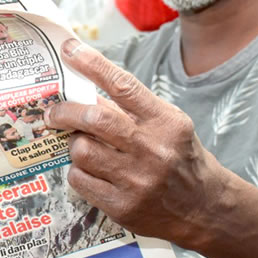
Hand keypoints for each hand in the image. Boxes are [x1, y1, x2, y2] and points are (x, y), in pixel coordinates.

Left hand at [45, 39, 221, 243]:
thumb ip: (131, 109)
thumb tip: (86, 93)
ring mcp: (136, 180)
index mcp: (164, 121)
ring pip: (81, 151)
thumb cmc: (180, 158)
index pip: (124, 85)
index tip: (69, 49)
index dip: (92, 64)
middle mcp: (152, 149)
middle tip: (53, 113)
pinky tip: (91, 171)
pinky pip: (80, 180)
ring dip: (75, 146)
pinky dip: (78, 172)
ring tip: (84, 147)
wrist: (204, 208)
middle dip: (65, 112)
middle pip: (95, 119)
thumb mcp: (167, 125)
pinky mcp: (122, 206)